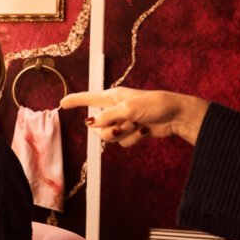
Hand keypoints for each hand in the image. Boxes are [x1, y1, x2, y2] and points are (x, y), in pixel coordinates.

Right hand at [60, 87, 209, 146]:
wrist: (177, 116)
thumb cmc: (156, 105)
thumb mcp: (128, 108)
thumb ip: (107, 116)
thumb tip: (90, 123)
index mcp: (112, 97)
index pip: (87, 98)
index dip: (74, 100)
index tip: (62, 102)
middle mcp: (115, 109)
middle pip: (97, 127)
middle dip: (108, 130)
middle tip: (121, 127)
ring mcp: (123, 122)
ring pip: (109, 136)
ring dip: (124, 135)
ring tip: (137, 126)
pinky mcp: (132, 132)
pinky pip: (123, 142)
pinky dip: (134, 139)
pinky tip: (145, 131)